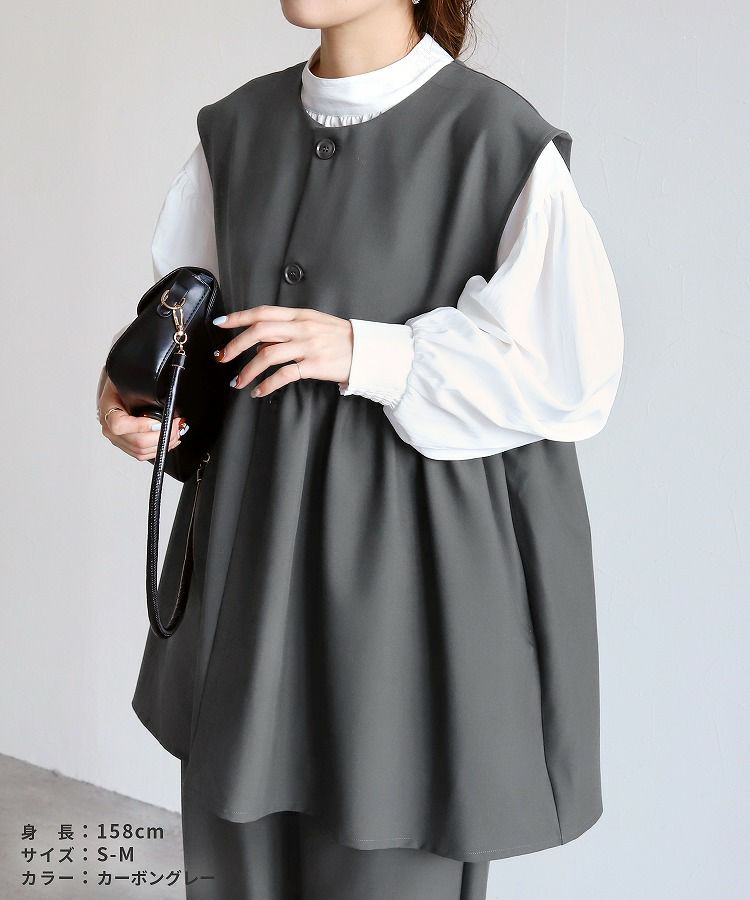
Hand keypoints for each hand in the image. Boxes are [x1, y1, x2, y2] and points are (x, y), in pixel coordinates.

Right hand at [98, 375, 184, 460]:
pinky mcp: (126, 445)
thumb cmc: (122, 384)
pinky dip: (158, 449)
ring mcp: (117, 439)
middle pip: (136, 442)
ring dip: (162, 444)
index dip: (141, 426)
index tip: (159, 421)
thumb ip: (142, 392)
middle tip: (175, 426)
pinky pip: (142, 454)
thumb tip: (162, 401)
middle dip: (161, 436)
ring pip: (141, 451)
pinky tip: (169, 440)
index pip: (119, 425)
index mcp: (108, 410)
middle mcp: (109, 428)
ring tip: (175, 433)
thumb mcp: (130, 382)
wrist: (117, 389)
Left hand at [213, 306, 352, 396]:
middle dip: (236, 345)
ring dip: (248, 370)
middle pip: (259, 332)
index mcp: (299, 315)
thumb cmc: (340, 339)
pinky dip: (267, 384)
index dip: (239, 317)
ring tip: (238, 382)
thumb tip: (261, 344)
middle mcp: (301, 328)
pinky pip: (284, 375)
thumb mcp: (314, 325)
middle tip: (222, 357)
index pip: (262, 312)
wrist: (367, 351)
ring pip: (267, 355)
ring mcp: (308, 346)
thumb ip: (287, 331)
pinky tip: (258, 391)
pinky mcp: (314, 365)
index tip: (220, 324)